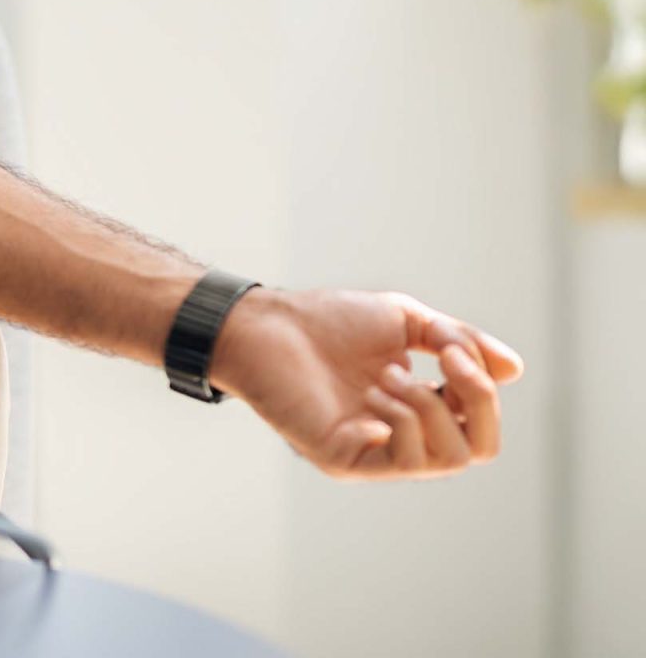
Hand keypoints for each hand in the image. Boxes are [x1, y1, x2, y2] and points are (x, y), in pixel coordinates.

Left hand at [210, 289, 523, 479]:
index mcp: (420, 408)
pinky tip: (374, 392)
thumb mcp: (410, 321)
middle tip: (446, 360)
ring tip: (388, 373)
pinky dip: (403, 421)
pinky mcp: (344, 459)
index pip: (480, 422)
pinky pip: (403, 460)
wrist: (266, 325)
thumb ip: (460, 343)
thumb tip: (515, 370)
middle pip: (479, 449)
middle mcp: (401, 436)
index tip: (449, 346)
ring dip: (430, 405)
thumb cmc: (328, 321)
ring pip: (448, 459)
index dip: (482, 387)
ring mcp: (373, 452)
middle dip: (478, 402)